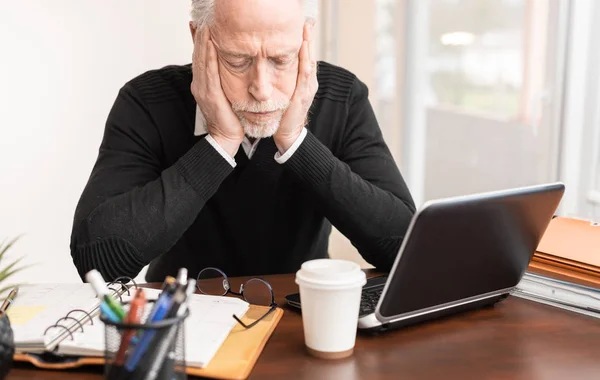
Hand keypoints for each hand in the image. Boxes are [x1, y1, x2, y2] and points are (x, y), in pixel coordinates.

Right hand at [191, 28, 243, 156]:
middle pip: (199, 55)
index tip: (203, 25)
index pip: (201, 57)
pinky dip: (209, 56)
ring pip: (202, 60)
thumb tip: (232, 67)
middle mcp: (200, 85)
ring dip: (204, 41)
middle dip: (201, 36)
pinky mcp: (210, 95)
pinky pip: (209, 72)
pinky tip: (211, 44)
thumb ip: (225, 81)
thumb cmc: (229, 118)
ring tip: (206, 25)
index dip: (201, 40)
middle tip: (203, 19)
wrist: (226, 138)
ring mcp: (203, 89)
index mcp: (203, 84)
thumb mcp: (227, 95)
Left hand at [274, 23, 318, 152]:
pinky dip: (306, 62)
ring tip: (306, 30)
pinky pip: (306, 76)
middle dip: (309, 37)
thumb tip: (271, 63)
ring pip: (310, 61)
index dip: (305, 38)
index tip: (302, 23)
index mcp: (304, 79)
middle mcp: (309, 81)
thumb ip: (283, 78)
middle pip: (310, 54)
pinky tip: (305, 53)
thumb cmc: (284, 112)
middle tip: (307, 20)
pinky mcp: (303, 95)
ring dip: (309, 46)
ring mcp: (308, 88)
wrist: (287, 133)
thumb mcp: (284, 90)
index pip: (305, 54)